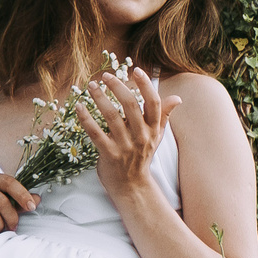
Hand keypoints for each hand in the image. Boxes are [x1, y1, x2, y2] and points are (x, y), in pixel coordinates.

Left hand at [75, 66, 178, 203]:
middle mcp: (142, 137)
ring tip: (91, 86)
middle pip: (131, 106)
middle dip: (118, 87)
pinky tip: (79, 106)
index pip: (153, 103)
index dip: (146, 85)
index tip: (136, 70)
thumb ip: (164, 115)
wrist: (132, 186)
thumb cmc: (142, 157)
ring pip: (111, 116)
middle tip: (106, 76)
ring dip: (100, 98)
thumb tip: (177, 98)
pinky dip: (86, 118)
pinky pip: (95, 133)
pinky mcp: (109, 154)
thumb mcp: (156, 137)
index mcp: (154, 130)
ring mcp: (125, 146)